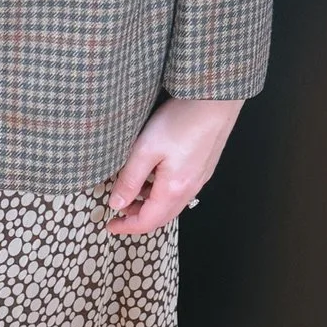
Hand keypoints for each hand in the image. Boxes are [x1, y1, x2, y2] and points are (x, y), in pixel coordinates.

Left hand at [107, 96, 243, 235]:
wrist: (216, 100)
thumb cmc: (182, 121)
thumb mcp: (145, 149)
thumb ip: (130, 179)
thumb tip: (117, 204)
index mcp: (173, 189)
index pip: (148, 221)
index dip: (127, 227)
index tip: (110, 226)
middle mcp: (190, 189)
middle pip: (161, 216)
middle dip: (138, 218)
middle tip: (118, 212)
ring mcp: (199, 178)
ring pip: (171, 204)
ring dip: (150, 205)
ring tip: (132, 193)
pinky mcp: (203, 167)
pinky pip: (180, 190)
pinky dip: (162, 193)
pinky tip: (152, 177)